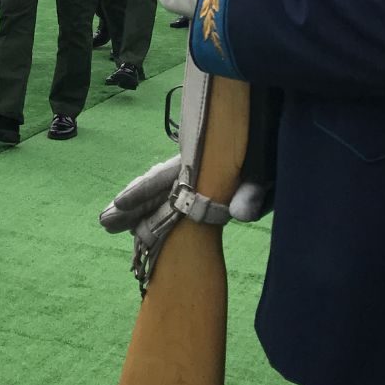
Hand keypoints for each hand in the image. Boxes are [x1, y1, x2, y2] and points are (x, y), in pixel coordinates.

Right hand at [101, 153, 268, 235]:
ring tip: (109, 226)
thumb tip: (240, 213)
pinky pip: (172, 209)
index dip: (143, 190)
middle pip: (155, 189)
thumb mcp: (265, 175)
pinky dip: (152, 217)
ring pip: (160, 199)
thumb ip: (252, 192)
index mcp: (204, 164)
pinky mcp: (204, 201)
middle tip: (104, 223)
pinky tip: (138, 227)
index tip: (120, 203)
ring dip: (136, 213)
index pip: (166, 176)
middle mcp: (193, 174)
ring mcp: (197, 187)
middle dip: (130, 207)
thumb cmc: (273, 164)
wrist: (280, 156)